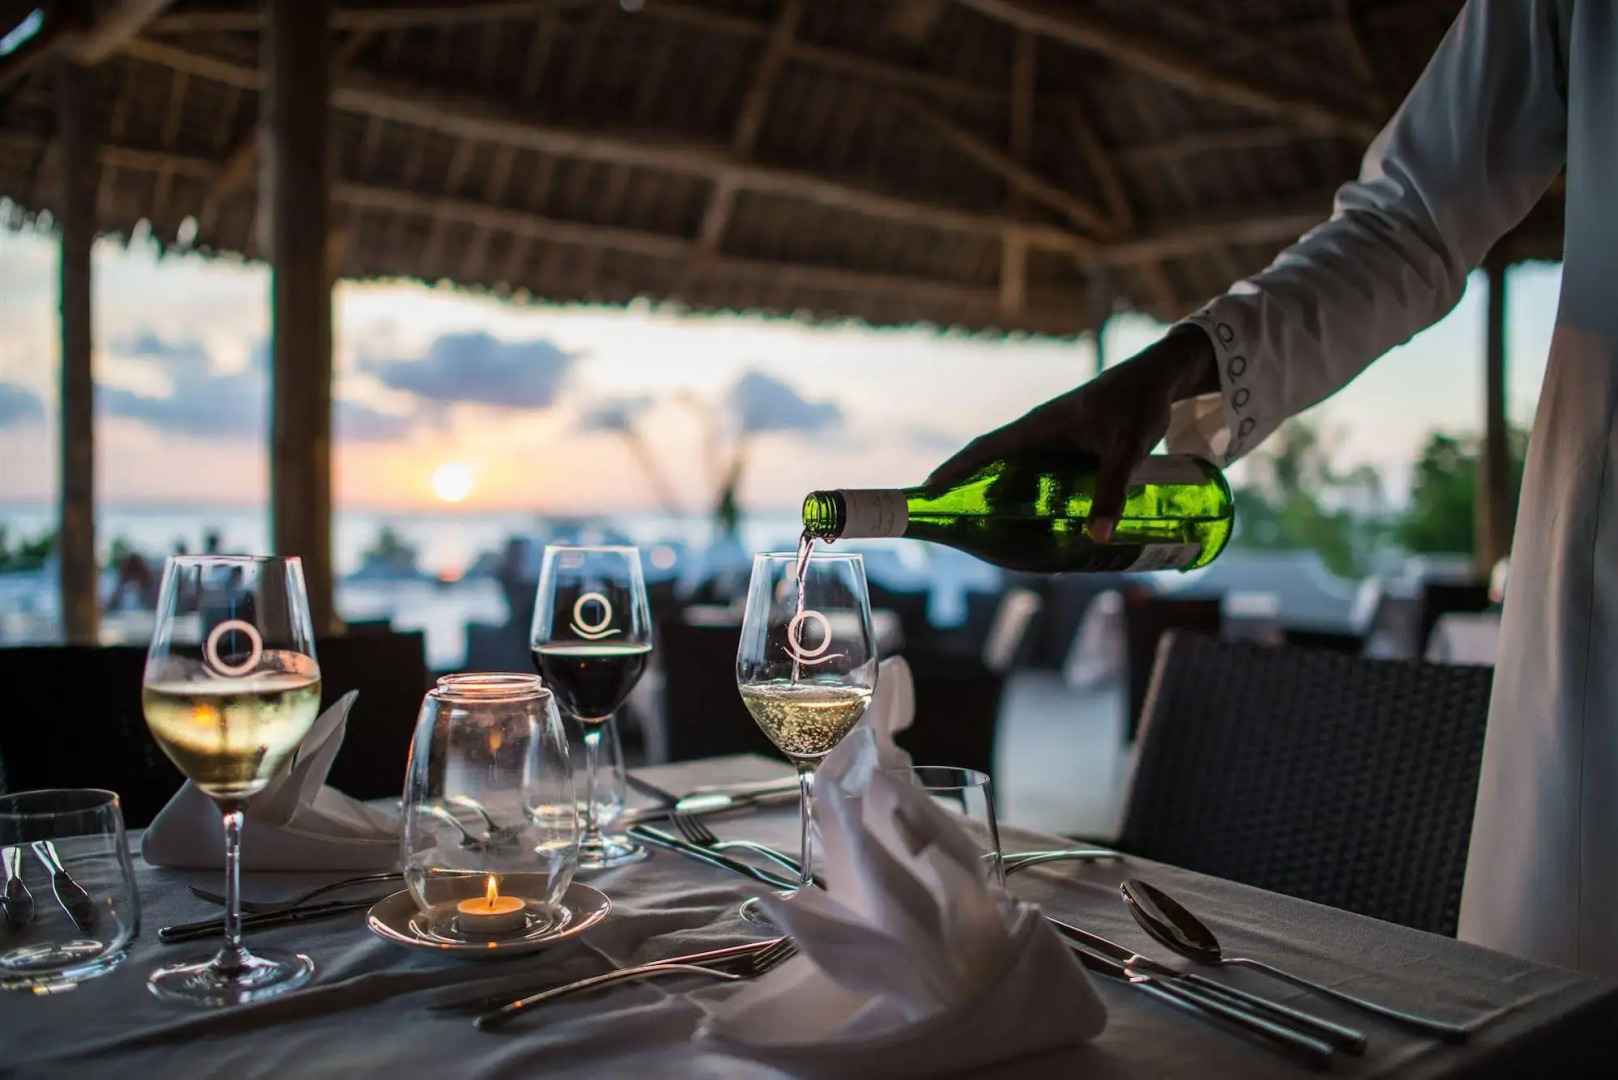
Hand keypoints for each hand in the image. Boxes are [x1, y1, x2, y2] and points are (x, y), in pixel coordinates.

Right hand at [926, 326, 1218, 541]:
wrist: (1161, 380)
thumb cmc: (1139, 402)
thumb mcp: (1126, 448)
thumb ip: (1112, 490)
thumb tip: (1098, 537)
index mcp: (1038, 426)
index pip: (984, 449)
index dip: (954, 471)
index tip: (928, 493)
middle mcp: (1039, 435)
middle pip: (993, 468)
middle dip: (972, 496)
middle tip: (959, 529)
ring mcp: (1053, 444)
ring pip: (1017, 476)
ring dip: (1003, 502)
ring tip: (993, 537)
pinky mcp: (1070, 452)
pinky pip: (1041, 480)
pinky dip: (1032, 500)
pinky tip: (1039, 526)